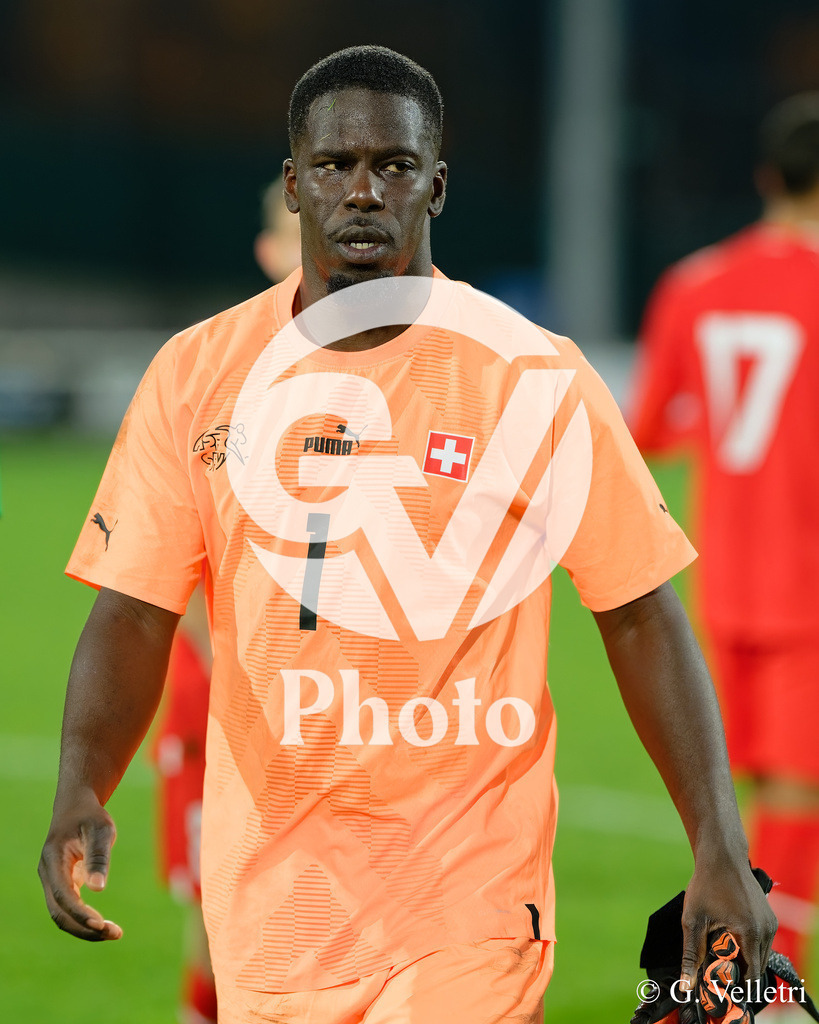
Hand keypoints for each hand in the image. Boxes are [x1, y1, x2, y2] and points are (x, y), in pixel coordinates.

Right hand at [38, 789, 122, 940]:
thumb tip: (99, 888)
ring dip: (84, 928)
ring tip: (114, 933)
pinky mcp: (59, 885)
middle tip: (115, 934)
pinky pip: (67, 909)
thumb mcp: (101, 829)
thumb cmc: (90, 816)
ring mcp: (51, 881)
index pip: (64, 895)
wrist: (75, 808)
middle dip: (85, 928)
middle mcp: (47, 874)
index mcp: (53, 860)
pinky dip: (83, 920)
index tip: (101, 924)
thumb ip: (98, 857)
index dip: (80, 912)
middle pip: (59, 913)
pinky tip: (103, 925)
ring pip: (61, 915)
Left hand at [679, 855, 776, 990]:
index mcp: (751, 932)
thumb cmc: (706, 884)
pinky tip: (729, 937)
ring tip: (721, 950)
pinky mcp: (769, 916)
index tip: (719, 981)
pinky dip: (749, 945)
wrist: (721, 856)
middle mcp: (767, 929)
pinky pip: (762, 941)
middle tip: (716, 966)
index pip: (752, 975)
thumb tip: (687, 983)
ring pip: (761, 955)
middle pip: (757, 967)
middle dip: (739, 971)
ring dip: (744, 958)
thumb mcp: (694, 920)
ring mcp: (770, 922)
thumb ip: (691, 954)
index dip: (735, 982)